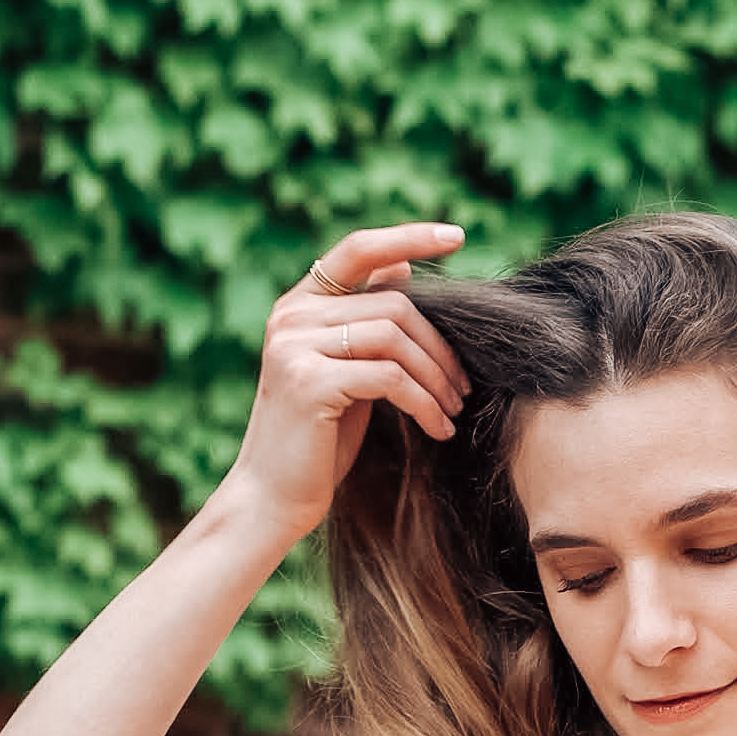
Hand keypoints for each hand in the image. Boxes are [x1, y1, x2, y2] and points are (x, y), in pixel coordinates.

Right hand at [216, 224, 469, 554]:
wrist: (273, 499)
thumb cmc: (317, 441)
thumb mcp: (348, 371)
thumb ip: (368, 322)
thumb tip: (404, 269)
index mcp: (299, 304)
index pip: (359, 249)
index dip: (409, 236)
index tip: (457, 236)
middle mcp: (292, 315)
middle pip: (394, 304)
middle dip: (440, 347)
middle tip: (463, 387)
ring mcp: (296, 345)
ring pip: (396, 338)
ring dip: (437, 378)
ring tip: (452, 410)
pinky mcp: (309, 381)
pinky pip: (390, 378)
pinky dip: (424, 403)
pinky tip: (438, 429)